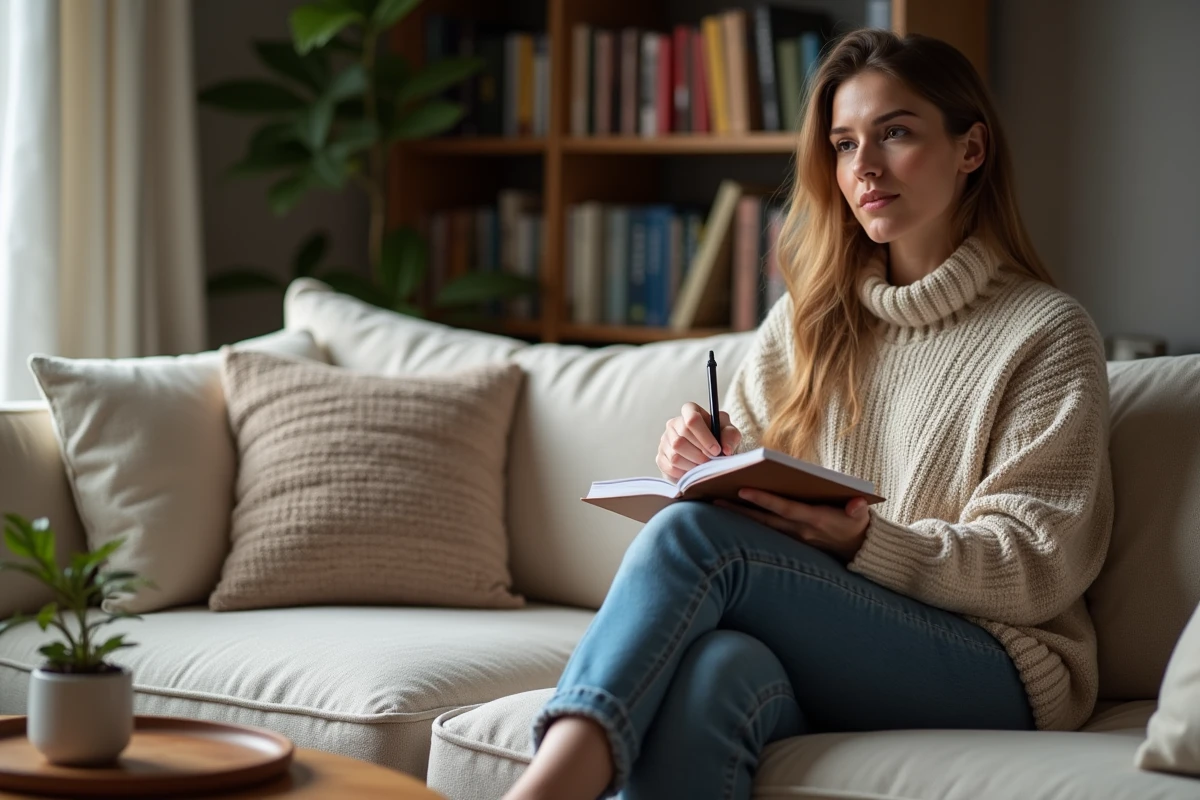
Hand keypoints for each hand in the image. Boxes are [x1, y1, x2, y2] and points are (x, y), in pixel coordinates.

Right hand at [657, 402, 741, 480]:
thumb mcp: (729, 433)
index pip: (692, 419)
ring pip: (675, 455)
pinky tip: (694, 472)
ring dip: (693, 465)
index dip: (704, 436)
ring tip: (704, 467)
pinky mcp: (660, 456)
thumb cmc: (719, 438)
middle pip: (682, 439)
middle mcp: (673, 423)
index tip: (716, 450)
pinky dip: (684, 473)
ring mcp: (665, 440)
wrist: (709, 454)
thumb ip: (731, 436)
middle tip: (712, 461)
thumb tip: (725, 449)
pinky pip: (670, 467)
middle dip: (700, 454)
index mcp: (690, 411)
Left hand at [715, 490, 870, 562]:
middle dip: (740, 510)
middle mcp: (799, 531)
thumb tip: (858, 504)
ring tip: (716, 503)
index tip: (743, 490)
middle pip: (764, 520)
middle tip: (714, 499)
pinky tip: (731, 513)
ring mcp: (792, 538)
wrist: (856, 549)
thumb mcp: (861, 516)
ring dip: (739, 516)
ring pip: (760, 526)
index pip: (784, 508)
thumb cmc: (855, 523)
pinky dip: (748, 522)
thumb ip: (858, 509)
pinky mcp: (788, 541)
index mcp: (815, 519)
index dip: (764, 500)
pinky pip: (764, 531)